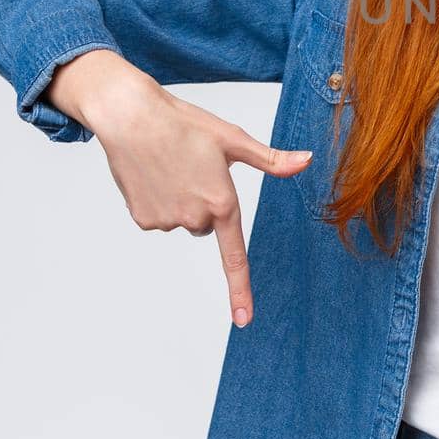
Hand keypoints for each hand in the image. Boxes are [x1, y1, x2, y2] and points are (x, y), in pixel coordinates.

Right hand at [60, 53, 313, 328]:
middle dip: (206, 203)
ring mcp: (166, 222)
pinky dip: (159, 201)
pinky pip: (160, 220)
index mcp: (222, 201)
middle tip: (193, 169)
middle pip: (209, 225)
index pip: (234, 256)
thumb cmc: (185, 124)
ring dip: (181, 200)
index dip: (240, 290)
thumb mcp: (233, 140)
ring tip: (171, 167)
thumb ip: (272, 160)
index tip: (244, 321)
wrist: (132, 117)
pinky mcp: (144, 220)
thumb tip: (307, 160)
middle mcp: (195, 217)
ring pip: (184, 221)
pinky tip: (153, 176)